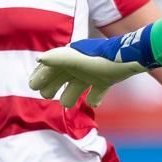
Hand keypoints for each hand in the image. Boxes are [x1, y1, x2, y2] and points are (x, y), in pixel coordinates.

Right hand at [30, 30, 153, 107]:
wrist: (129, 58)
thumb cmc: (100, 58)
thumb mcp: (76, 59)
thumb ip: (58, 59)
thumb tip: (40, 60)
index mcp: (70, 57)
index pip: (51, 66)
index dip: (41, 75)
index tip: (32, 85)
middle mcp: (80, 64)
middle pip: (62, 76)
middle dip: (52, 84)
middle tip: (45, 95)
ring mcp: (93, 72)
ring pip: (77, 85)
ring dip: (71, 94)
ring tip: (66, 103)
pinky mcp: (107, 79)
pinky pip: (97, 90)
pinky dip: (94, 97)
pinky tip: (92, 103)